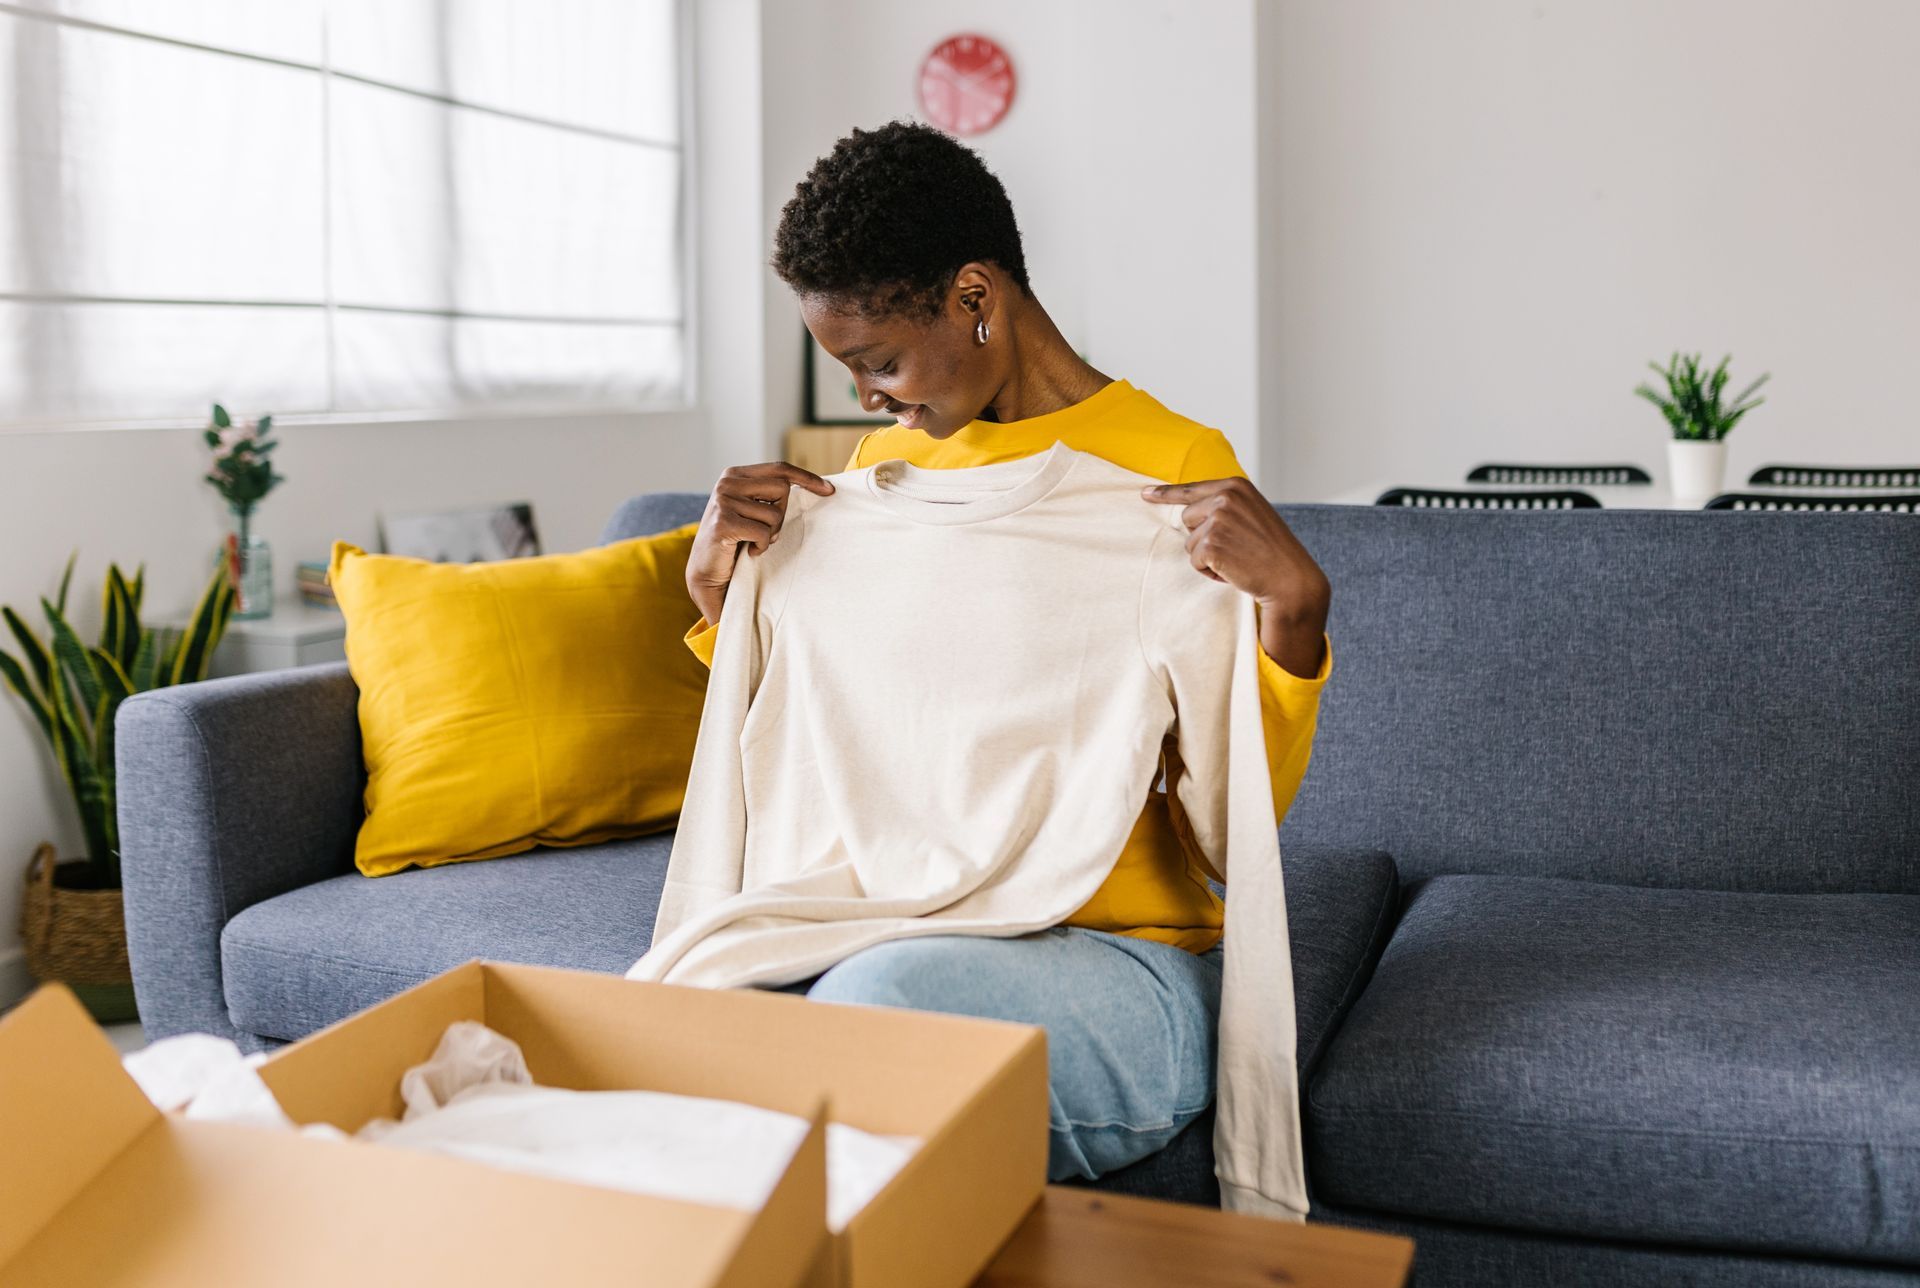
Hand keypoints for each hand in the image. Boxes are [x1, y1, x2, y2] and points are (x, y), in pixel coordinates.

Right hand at [687, 462, 834, 623]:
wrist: (709, 571)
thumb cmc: (736, 540)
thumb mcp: (752, 509)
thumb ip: (769, 494)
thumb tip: (815, 485)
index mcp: (735, 474)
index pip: (779, 468)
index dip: (806, 478)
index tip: (829, 489)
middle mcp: (726, 483)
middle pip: (782, 489)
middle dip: (782, 514)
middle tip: (767, 531)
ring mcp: (723, 501)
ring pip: (775, 514)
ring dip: (770, 534)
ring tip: (753, 541)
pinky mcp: (723, 523)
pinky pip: (763, 533)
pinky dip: (761, 547)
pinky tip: (748, 551)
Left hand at [1141, 477, 1331, 678]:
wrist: (1290, 578)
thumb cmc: (1271, 550)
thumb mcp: (1251, 515)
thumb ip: (1226, 506)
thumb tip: (1191, 510)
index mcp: (1235, 486)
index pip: (1191, 489)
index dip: (1165, 493)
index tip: (1144, 494)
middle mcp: (1225, 497)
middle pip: (1186, 518)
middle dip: (1203, 537)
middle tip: (1234, 547)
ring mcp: (1217, 519)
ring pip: (1190, 542)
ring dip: (1207, 556)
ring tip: (1236, 559)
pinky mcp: (1211, 544)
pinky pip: (1194, 560)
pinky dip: (1209, 571)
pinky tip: (1232, 570)